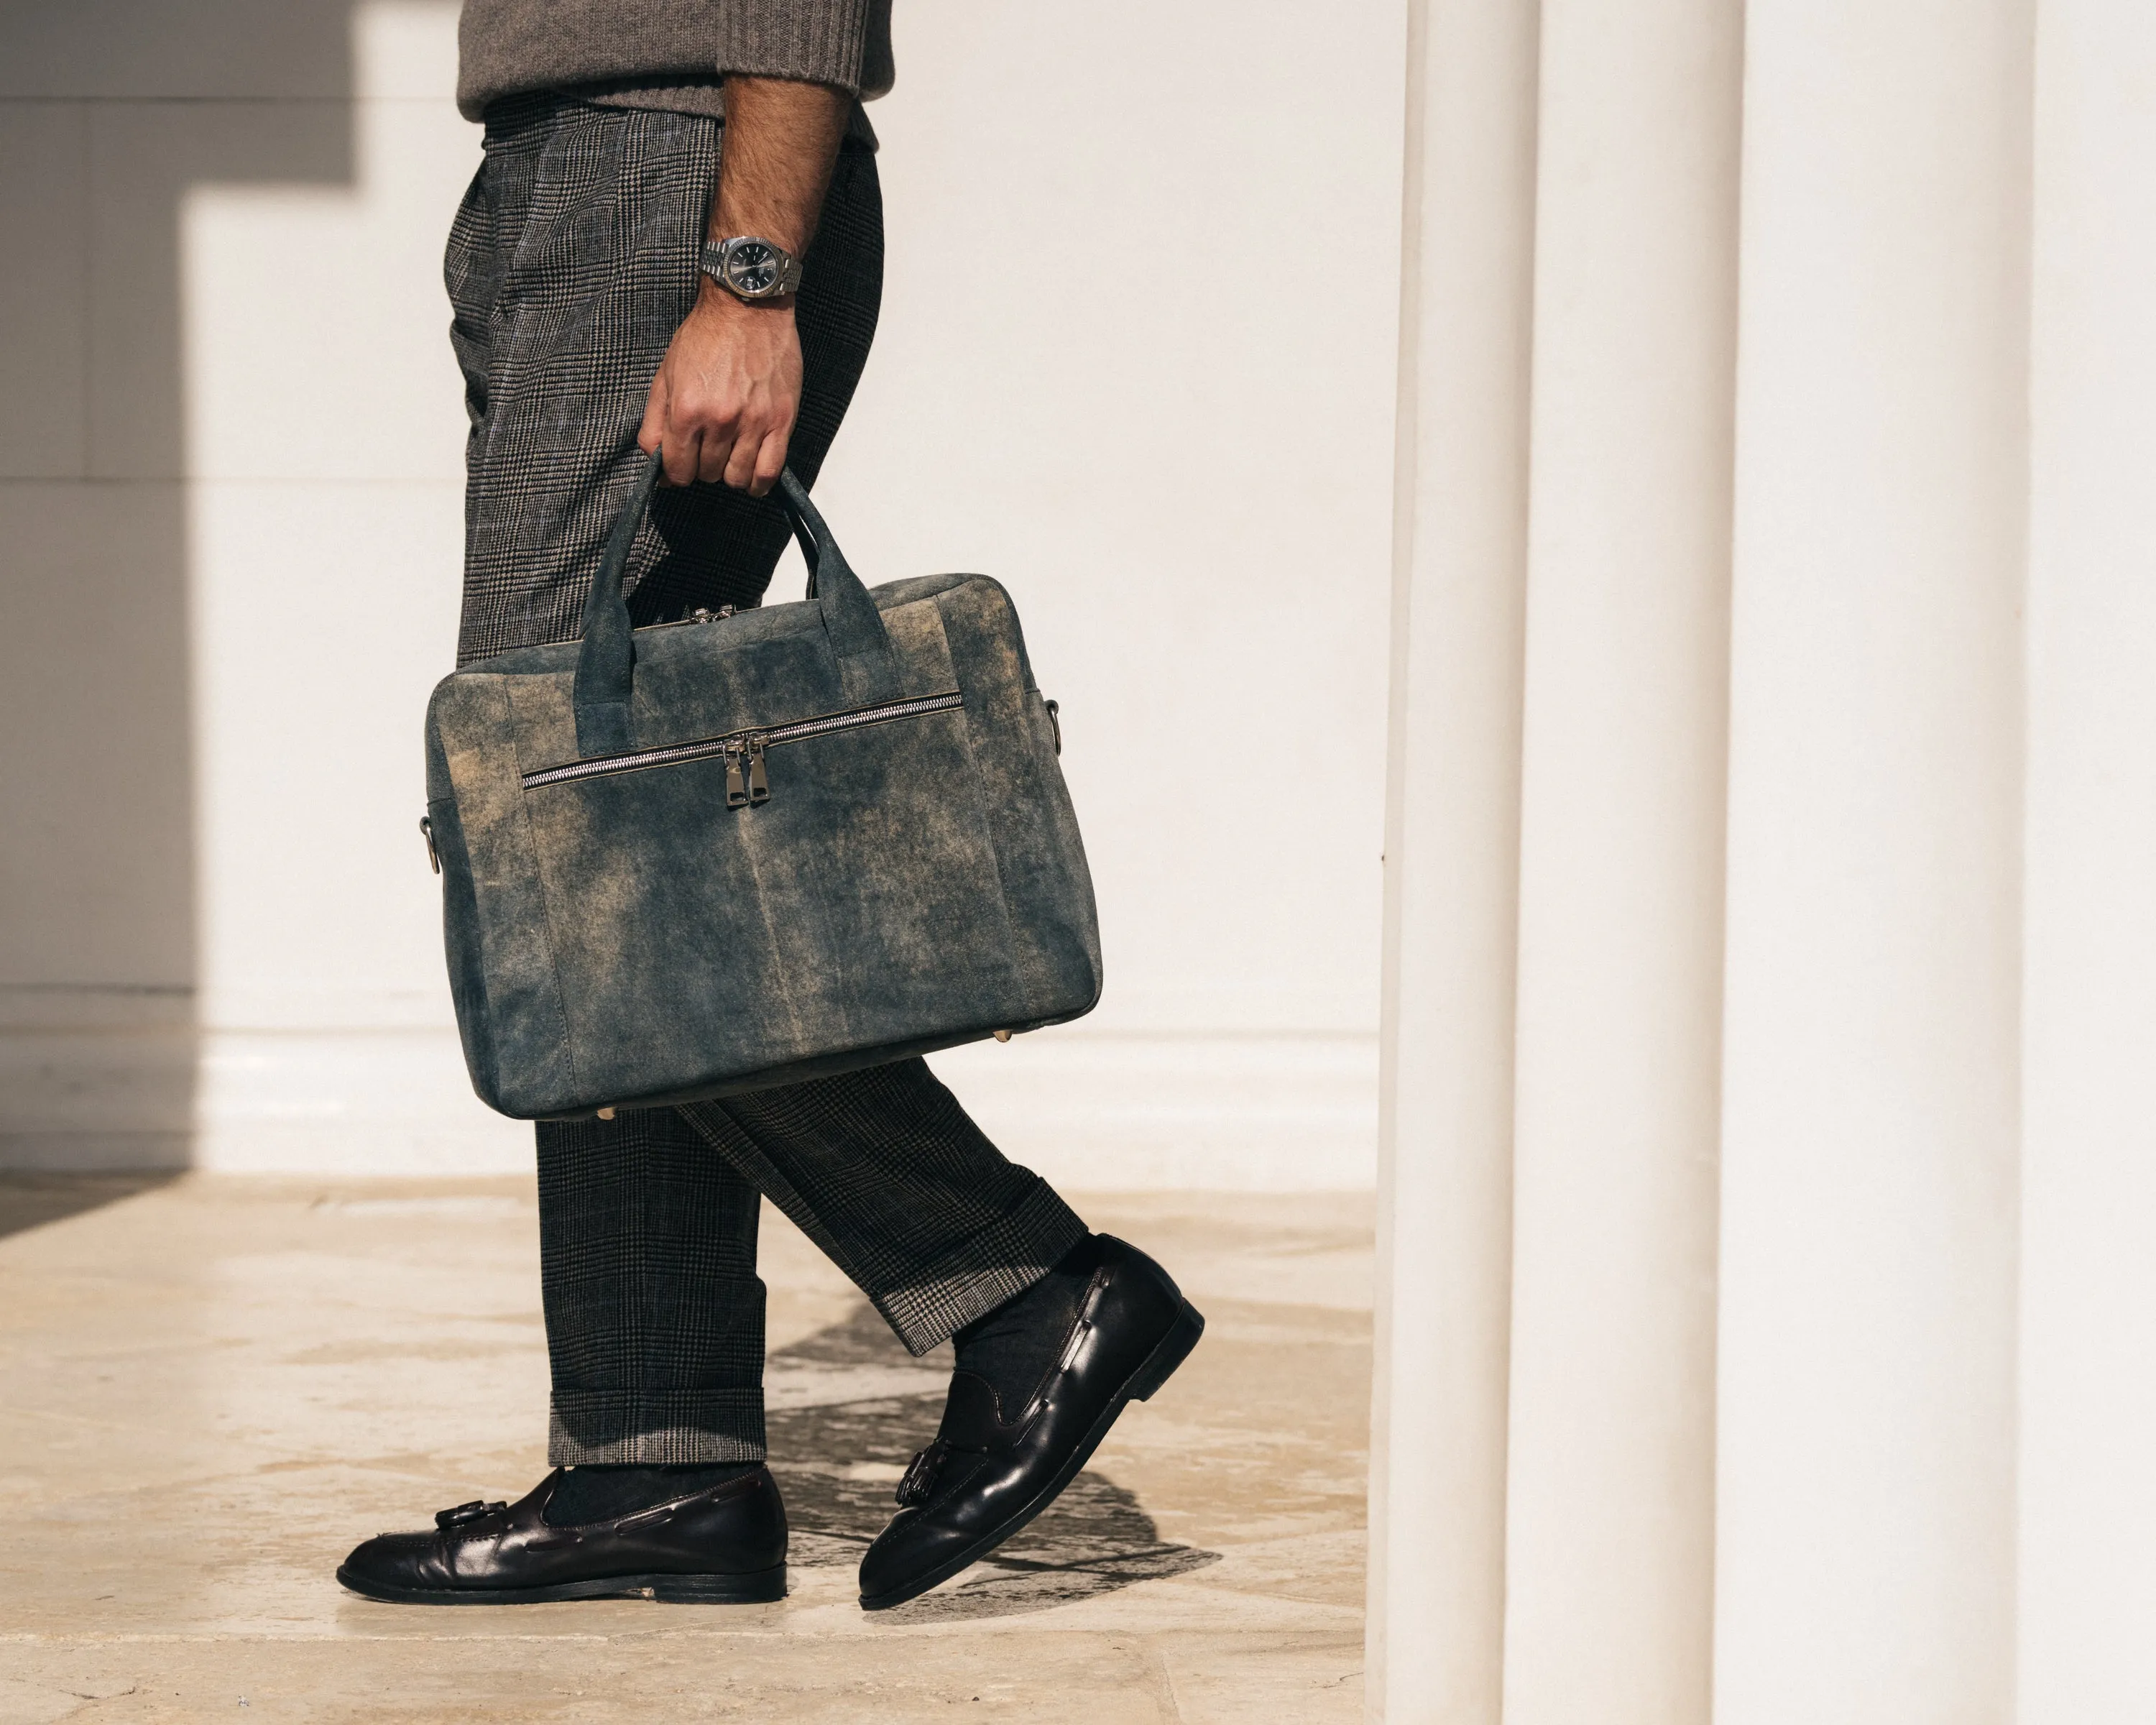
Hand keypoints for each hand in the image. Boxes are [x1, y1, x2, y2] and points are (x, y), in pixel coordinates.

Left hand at [637, 285, 800, 495]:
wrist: (747, 307)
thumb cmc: (705, 337)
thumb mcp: (666, 376)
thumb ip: (654, 422)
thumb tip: (654, 462)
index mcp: (687, 409)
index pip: (678, 469)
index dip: (676, 472)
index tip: (681, 465)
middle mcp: (720, 420)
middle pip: (708, 474)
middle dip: (703, 467)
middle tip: (707, 448)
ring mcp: (753, 422)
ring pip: (737, 478)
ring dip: (729, 474)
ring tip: (729, 457)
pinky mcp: (781, 420)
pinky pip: (769, 471)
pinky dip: (758, 483)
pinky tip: (751, 477)